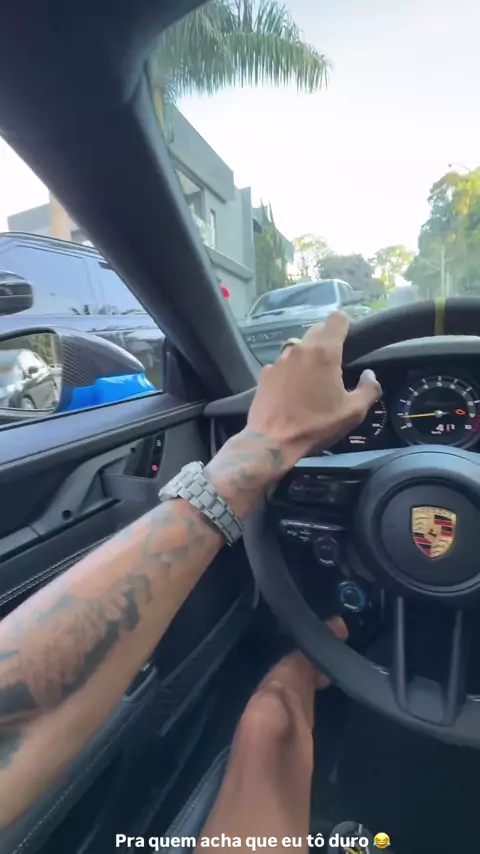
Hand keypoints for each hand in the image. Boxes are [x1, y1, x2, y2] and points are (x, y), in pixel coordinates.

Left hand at [247, 312, 381, 467]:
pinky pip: (283, 363)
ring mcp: (279, 360)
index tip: (352, 340)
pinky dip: (291, 371)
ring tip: (313, 380)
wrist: (272, 441)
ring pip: (299, 347)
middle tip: (336, 364)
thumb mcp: (353, 412)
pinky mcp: (265, 373)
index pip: (337, 319)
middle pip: (318, 330)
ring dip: (308, 356)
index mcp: (324, 352)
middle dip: (329, 341)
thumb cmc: (316, 425)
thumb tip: (369, 375)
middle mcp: (299, 348)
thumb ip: (368, 389)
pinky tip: (293, 391)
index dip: (347, 325)